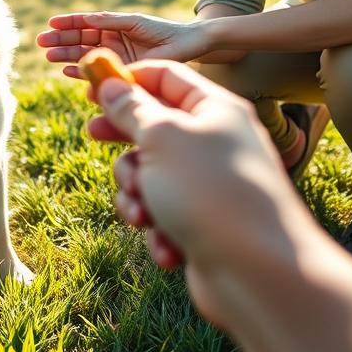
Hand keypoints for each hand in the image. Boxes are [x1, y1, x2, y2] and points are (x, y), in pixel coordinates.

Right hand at [36, 12, 204, 78]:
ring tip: (49, 56)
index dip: (68, 23)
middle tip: (42, 42)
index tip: (51, 23)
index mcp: (114, 24)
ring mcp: (113, 55)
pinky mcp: (119, 71)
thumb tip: (88, 23)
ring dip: (66, 55)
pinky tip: (67, 70)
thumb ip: (112, 24)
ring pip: (84, 54)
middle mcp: (110, 39)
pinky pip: (96, 71)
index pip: (86, 22)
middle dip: (61, 40)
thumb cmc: (164, 32)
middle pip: (80, 39)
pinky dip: (81, 71)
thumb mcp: (135, 24)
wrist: (186, 47)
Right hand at [89, 61, 303, 319]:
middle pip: (155, 126)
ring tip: (144, 213)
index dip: (128, 80)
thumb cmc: (211, 193)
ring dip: (137, 194)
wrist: (259, 274)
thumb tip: (111, 85)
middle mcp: (215, 143)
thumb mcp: (162, 138)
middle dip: (124, 139)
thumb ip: (132, 109)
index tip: (91, 88)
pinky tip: (168, 246)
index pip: (167, 78)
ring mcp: (209, 185)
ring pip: (151, 175)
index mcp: (215, 110)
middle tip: (93, 136)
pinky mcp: (203, 223)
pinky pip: (162, 214)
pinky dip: (157, 228)